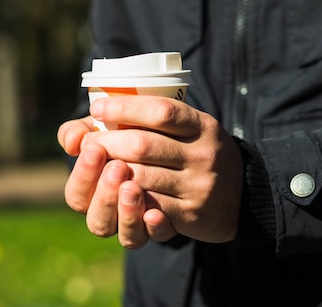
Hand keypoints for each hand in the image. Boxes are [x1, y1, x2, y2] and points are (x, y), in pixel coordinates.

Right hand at [57, 116, 176, 247]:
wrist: (175, 143)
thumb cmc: (127, 132)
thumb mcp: (104, 126)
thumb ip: (81, 130)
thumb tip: (73, 141)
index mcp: (91, 193)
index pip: (77, 196)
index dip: (83, 176)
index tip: (95, 149)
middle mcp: (112, 215)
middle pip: (98, 221)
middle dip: (105, 194)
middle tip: (117, 167)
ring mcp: (138, 225)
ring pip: (126, 236)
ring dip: (127, 212)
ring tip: (133, 187)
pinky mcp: (164, 227)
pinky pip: (157, 236)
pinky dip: (155, 227)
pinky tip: (156, 213)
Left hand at [82, 95, 243, 243]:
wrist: (243, 195)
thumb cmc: (197, 154)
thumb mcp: (187, 129)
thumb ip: (144, 120)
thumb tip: (79, 133)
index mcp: (201, 125)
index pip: (160, 110)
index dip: (123, 107)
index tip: (98, 108)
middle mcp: (202, 153)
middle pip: (142, 144)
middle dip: (107, 142)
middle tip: (89, 143)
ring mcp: (198, 185)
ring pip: (140, 178)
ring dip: (110, 173)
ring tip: (99, 167)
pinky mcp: (192, 214)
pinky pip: (151, 208)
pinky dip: (129, 201)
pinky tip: (119, 193)